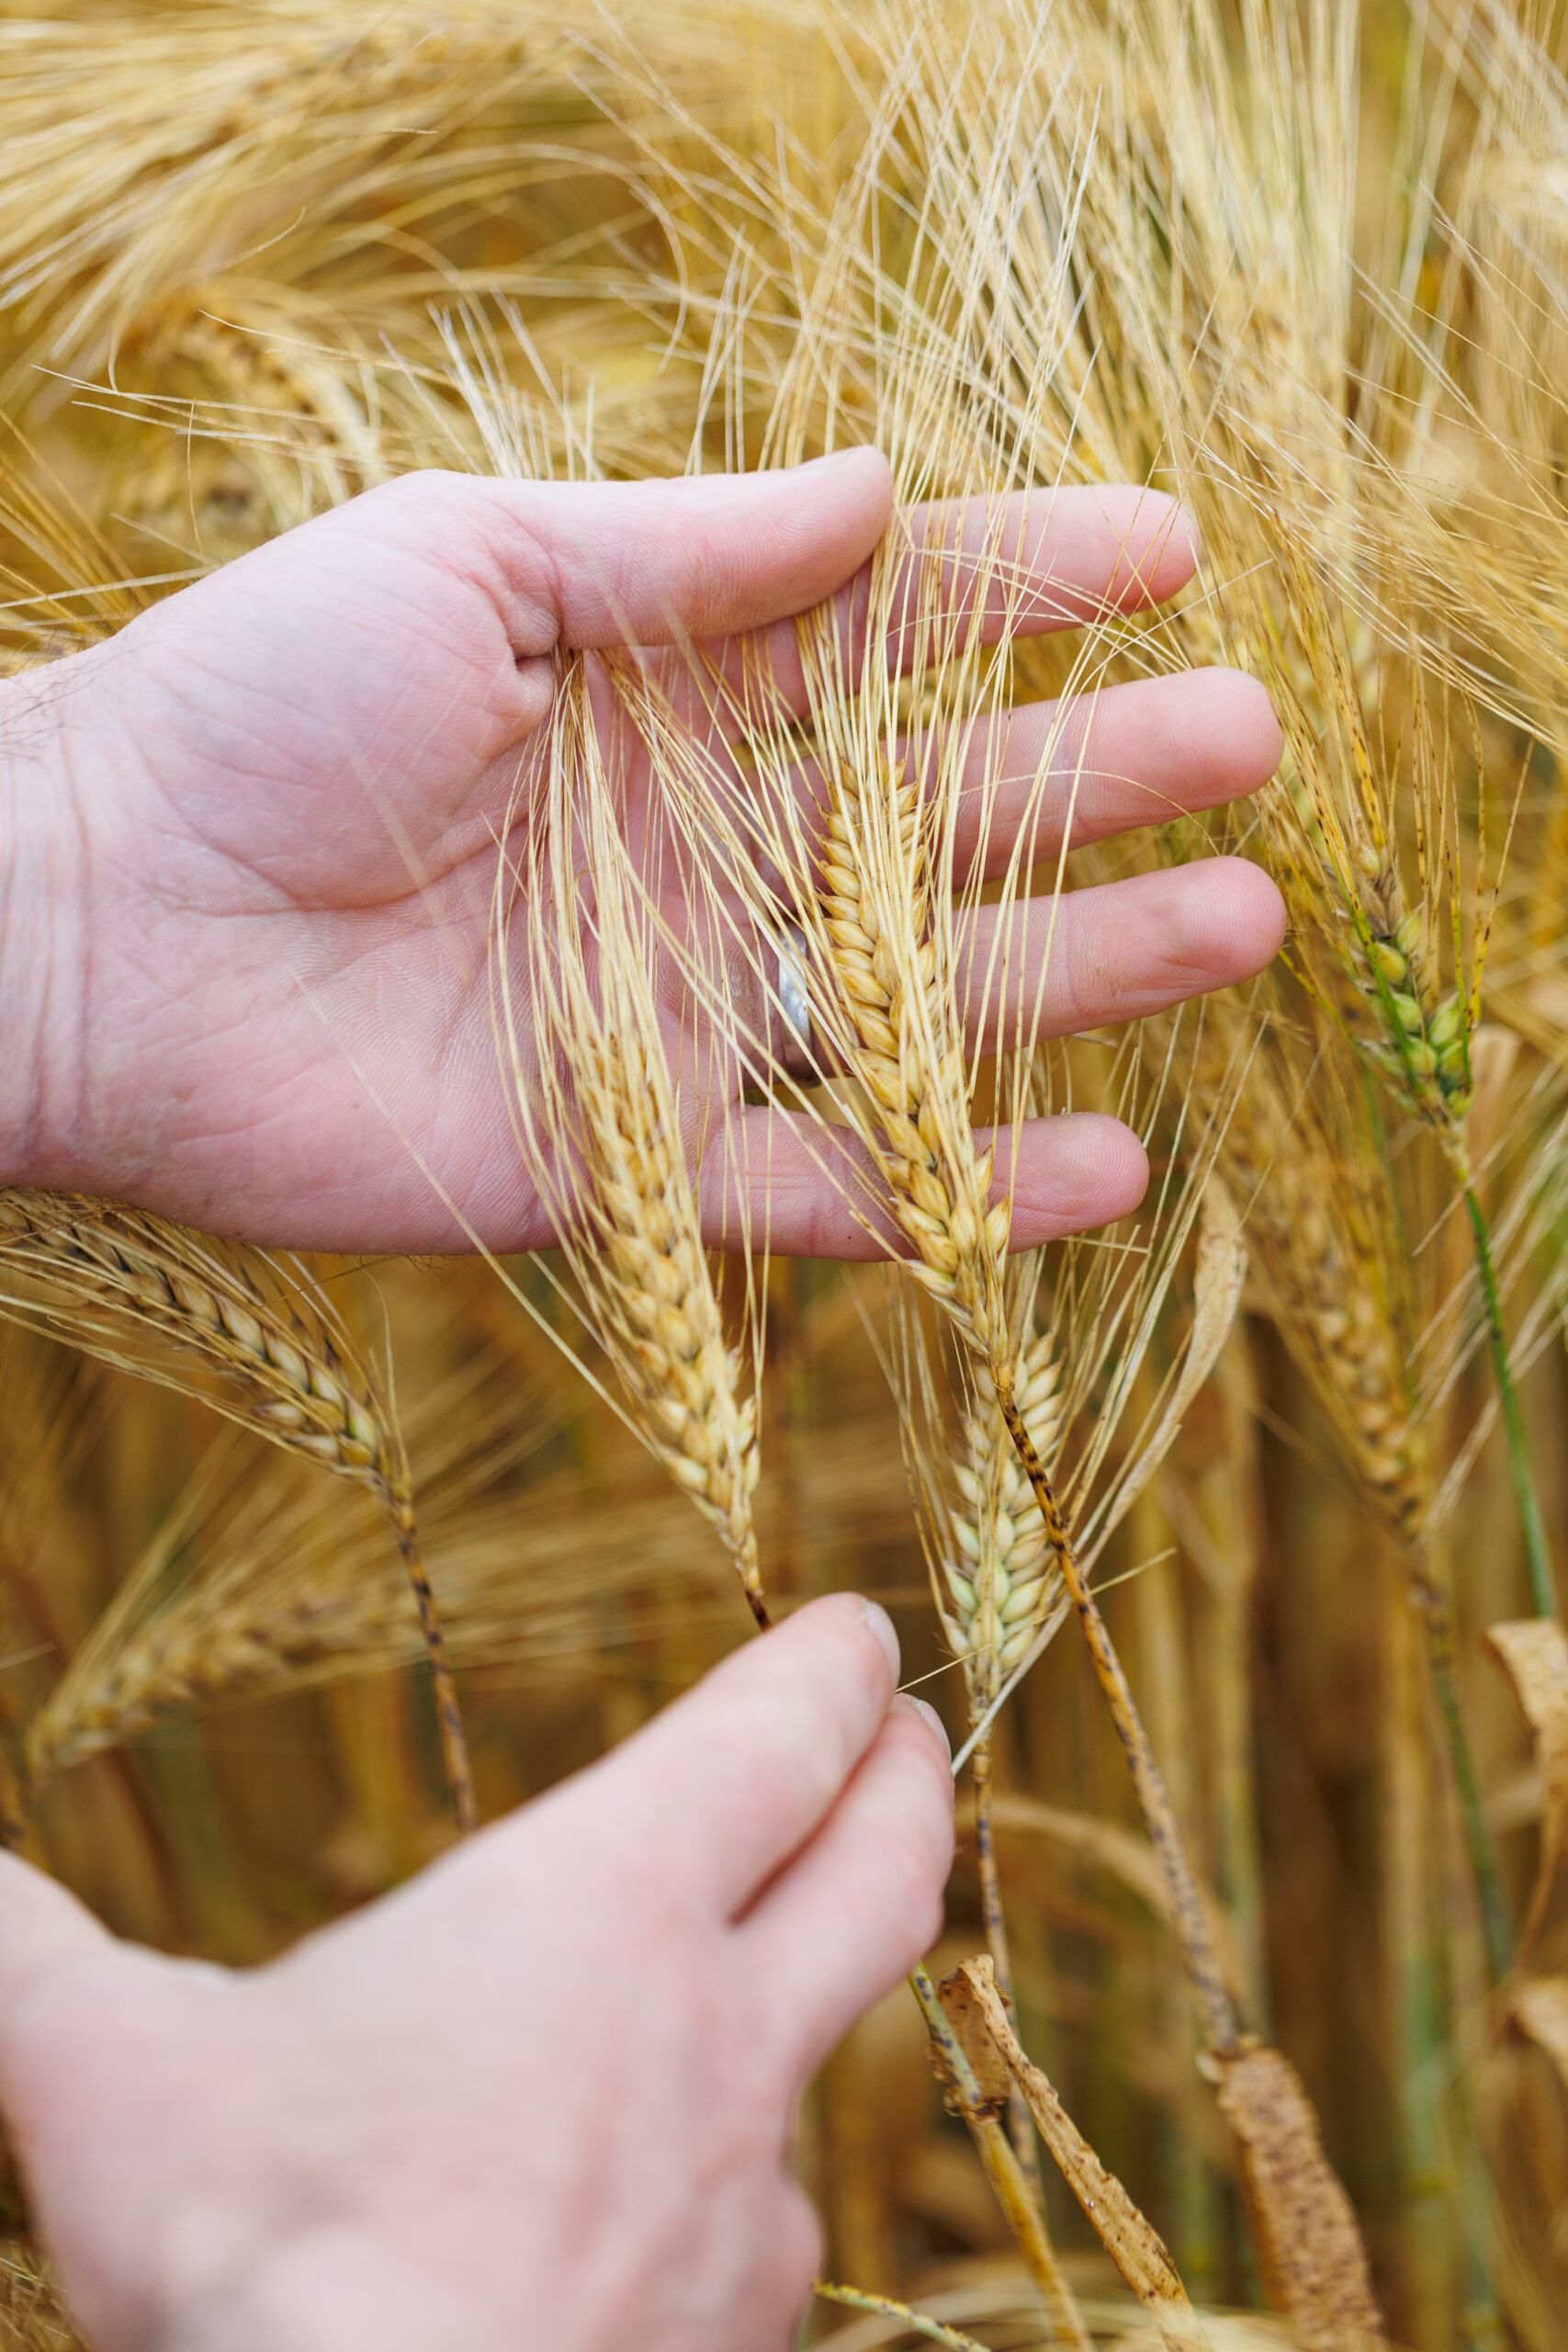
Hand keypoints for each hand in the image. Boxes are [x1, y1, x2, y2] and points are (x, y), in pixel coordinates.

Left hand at [0, 454, 1283, 1253]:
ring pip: (916, 1002)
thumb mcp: (466, 566)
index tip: (1167, 556)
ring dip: (1079, 971)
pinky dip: (953, 1191)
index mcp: (656, 690)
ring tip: (1237, 926)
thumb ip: (677, 551)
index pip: (882, 629)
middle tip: (1242, 744)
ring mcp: (673, 1010)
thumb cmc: (255, 706)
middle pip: (937, 816)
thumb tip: (880, 487)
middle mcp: (691, 849)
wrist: (90, 924)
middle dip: (1095, 777)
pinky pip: (821, 1185)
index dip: (1024, 590)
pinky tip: (1099, 1169)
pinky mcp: (627, 1163)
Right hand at [0, 1595, 951, 2351]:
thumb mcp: (107, 2074)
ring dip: (812, 1994)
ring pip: (823, 2061)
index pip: (771, 1742)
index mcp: (599, 1910)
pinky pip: (760, 2233)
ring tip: (769, 1978)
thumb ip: (27, 1949)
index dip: (826, 1671)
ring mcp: (744, 2200)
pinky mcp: (737, 2338)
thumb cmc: (264, 2262)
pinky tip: (667, 2209)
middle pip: (880, 1870)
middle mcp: (713, 2034)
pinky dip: (731, 2183)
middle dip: (906, 1784)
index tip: (862, 1629)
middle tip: (915, 1737)